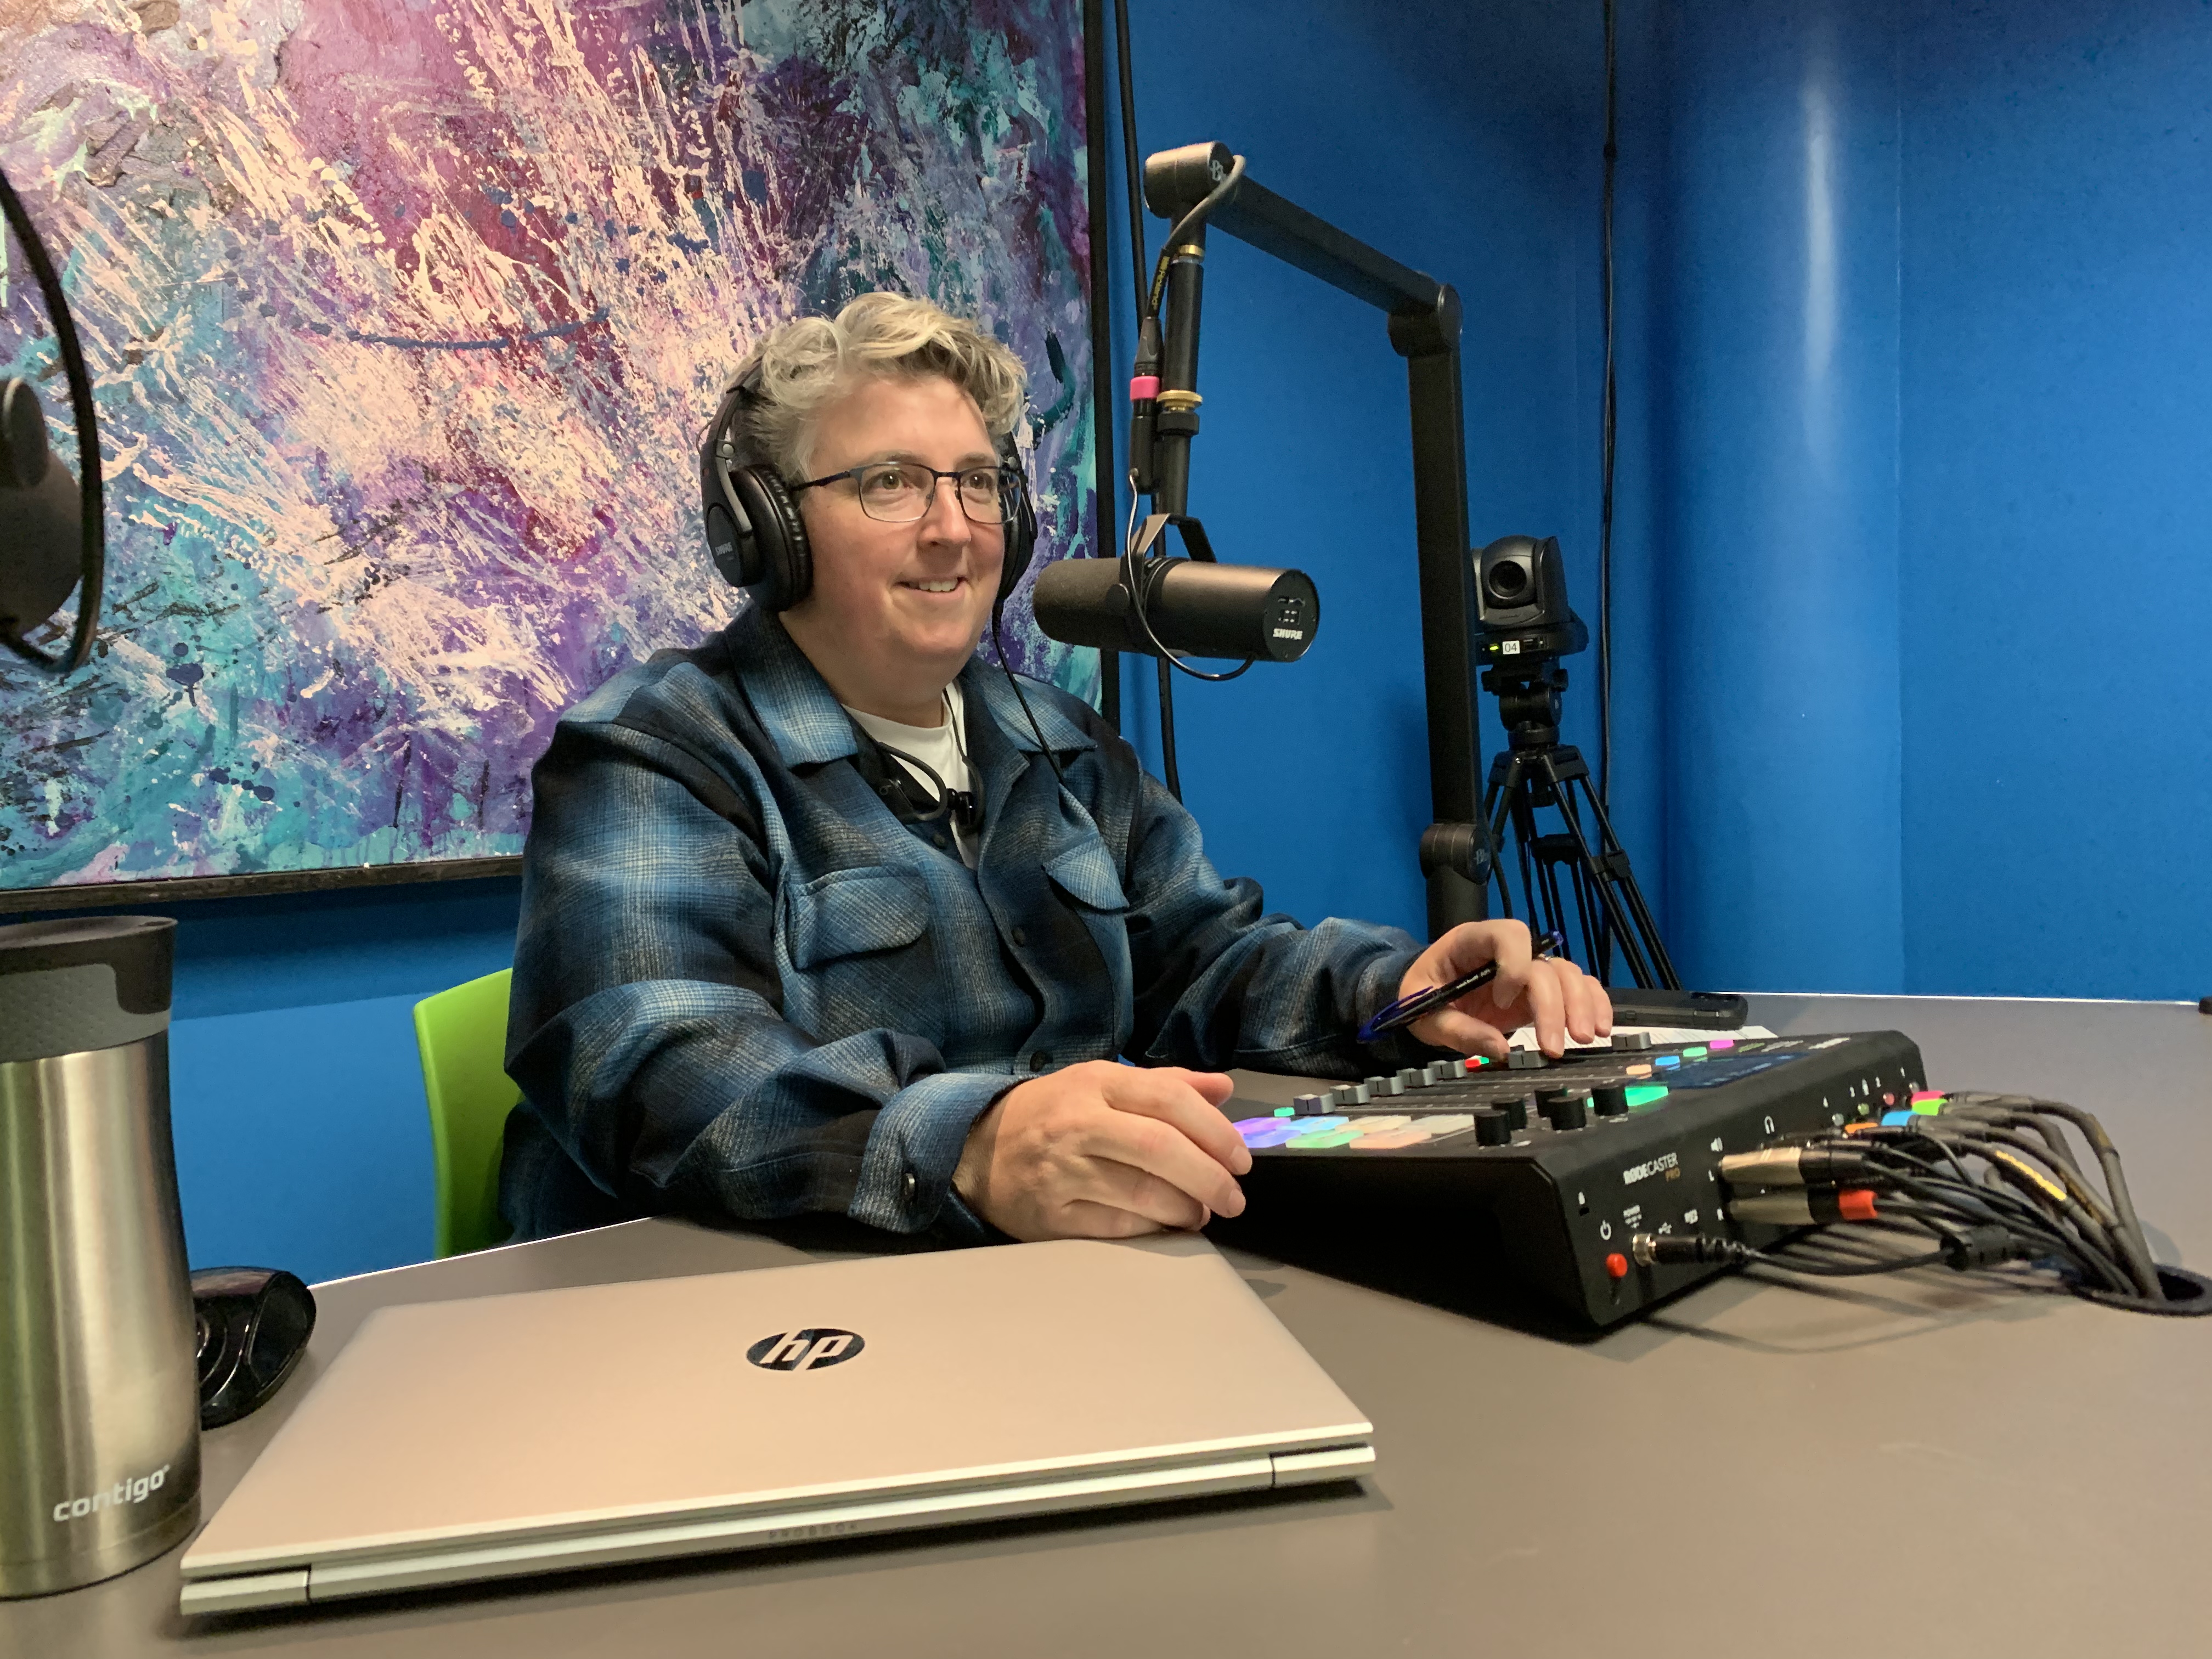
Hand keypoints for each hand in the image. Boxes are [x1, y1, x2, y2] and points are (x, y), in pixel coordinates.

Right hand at [952, 1062, 1250, 1241]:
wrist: (976, 1150)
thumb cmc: (1051, 1114)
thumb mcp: (1101, 1083)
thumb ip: (1165, 1084)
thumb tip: (1223, 1087)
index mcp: (1095, 1083)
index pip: (1169, 1099)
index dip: (1215, 1131)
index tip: (1241, 1158)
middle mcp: (1077, 1124)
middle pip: (1160, 1149)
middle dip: (1209, 1177)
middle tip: (1233, 1196)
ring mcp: (1062, 1173)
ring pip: (1143, 1194)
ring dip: (1187, 1208)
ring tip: (1201, 1211)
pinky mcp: (1052, 1217)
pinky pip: (1118, 1227)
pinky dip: (1154, 1229)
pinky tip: (1167, 1225)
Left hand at [1394, 919, 1611, 1059]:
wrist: (1426, 999)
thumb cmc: (1421, 997)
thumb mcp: (1425, 1015)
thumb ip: (1458, 1030)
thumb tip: (1499, 1050)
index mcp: (1472, 942)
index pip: (1508, 934)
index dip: (1513, 965)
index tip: (1502, 1002)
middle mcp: (1507, 951)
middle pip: (1544, 964)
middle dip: (1555, 1003)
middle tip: (1555, 1045)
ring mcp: (1528, 969)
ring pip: (1567, 974)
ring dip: (1581, 1005)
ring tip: (1583, 1039)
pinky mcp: (1541, 990)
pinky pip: (1576, 987)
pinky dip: (1592, 1004)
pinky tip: (1599, 1029)